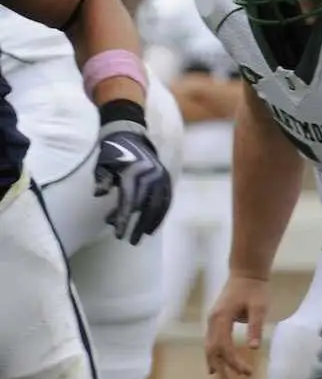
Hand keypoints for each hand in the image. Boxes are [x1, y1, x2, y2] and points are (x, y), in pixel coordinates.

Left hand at [93, 123, 172, 243]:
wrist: (129, 136)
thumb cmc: (110, 153)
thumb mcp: (101, 164)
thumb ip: (101, 179)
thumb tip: (98, 194)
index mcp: (133, 171)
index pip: (129, 201)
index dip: (124, 220)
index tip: (119, 235)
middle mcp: (150, 174)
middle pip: (145, 206)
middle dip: (138, 225)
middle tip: (130, 242)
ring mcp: (161, 176)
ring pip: (158, 204)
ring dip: (150, 222)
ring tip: (141, 236)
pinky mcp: (166, 178)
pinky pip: (166, 199)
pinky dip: (160, 214)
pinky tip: (152, 226)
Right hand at [205, 273, 269, 378]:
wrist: (247, 273)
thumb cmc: (255, 289)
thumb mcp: (259, 307)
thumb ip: (255, 326)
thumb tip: (254, 347)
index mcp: (221, 317)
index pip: (225, 347)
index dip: (234, 362)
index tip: (247, 372)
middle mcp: (212, 320)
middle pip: (212, 350)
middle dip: (221, 368)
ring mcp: (212, 320)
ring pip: (209, 347)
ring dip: (216, 363)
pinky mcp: (216, 319)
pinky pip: (211, 341)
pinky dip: (213, 354)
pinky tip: (216, 365)